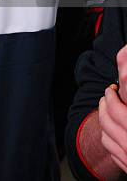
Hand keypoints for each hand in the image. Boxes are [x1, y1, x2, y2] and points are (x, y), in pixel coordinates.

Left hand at [98, 44, 126, 173]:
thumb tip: (126, 75)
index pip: (114, 108)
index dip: (110, 94)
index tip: (112, 88)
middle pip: (106, 120)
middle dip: (103, 104)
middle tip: (108, 94)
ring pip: (105, 136)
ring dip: (103, 120)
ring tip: (107, 110)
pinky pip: (112, 152)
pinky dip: (108, 138)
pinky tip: (114, 131)